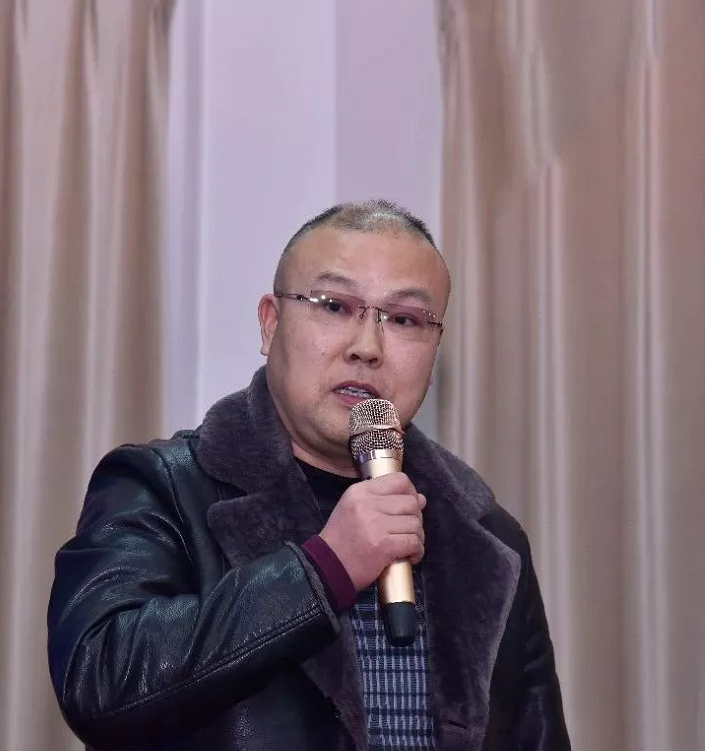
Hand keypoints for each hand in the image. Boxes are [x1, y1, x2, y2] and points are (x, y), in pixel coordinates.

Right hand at [319, 472, 425, 590]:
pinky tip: (409, 557)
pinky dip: (417, 551)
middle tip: (408, 531)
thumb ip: (384, 500)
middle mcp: (367, 503)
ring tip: (408, 545)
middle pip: (411, 502)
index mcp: (360, 491)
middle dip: (416, 518)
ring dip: (418, 537)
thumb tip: (421, 498)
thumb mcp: (354, 509)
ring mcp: (375, 524)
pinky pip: (413, 542)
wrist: (326, 567)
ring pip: (415, 523)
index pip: (399, 480)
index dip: (411, 493)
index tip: (409, 507)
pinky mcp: (383, 545)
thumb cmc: (342, 539)